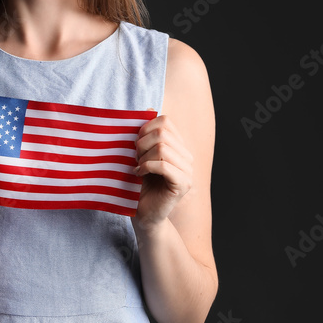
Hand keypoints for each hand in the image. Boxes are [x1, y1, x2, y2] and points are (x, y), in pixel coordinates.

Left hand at [133, 111, 193, 229]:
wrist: (142, 214)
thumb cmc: (138, 184)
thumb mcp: (139, 155)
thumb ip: (144, 135)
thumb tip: (148, 109)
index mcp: (178, 146)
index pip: (165, 121)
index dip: (145, 128)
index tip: (134, 144)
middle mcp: (187, 156)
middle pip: (163, 133)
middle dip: (142, 143)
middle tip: (134, 158)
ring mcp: (188, 171)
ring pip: (163, 148)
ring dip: (143, 157)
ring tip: (137, 167)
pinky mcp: (183, 184)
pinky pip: (164, 165)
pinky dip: (146, 167)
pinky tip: (139, 174)